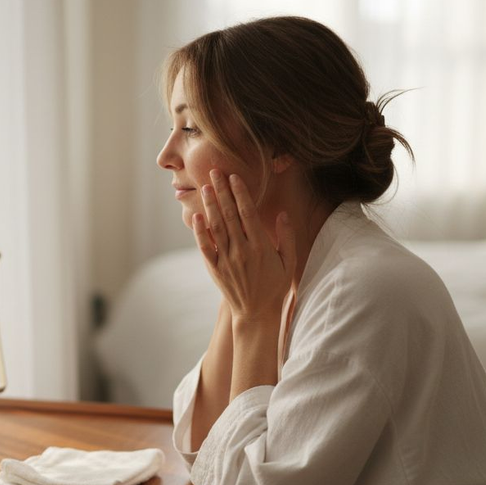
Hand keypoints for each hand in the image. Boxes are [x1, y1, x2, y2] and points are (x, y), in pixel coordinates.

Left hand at [193, 170, 296, 322]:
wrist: (257, 312)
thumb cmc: (275, 285)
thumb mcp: (289, 262)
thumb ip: (287, 237)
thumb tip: (283, 214)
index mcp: (262, 247)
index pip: (248, 213)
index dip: (240, 193)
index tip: (234, 177)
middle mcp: (242, 251)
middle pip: (229, 215)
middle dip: (221, 191)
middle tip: (214, 171)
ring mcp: (227, 260)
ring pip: (216, 227)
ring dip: (210, 205)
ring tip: (205, 187)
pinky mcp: (216, 269)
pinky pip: (206, 247)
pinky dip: (200, 232)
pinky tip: (196, 216)